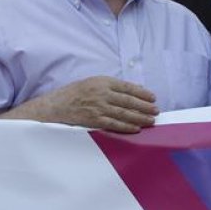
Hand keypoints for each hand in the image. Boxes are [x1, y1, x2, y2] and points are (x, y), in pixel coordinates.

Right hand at [1, 76, 158, 132]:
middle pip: (129, 101)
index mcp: (102, 81)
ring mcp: (98, 107)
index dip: (142, 93)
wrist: (54, 107)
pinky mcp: (94, 120)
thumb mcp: (91, 84)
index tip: (153, 97)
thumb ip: (109, 87)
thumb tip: (130, 93)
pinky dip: (127, 126)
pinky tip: (136, 128)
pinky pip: (114, 124)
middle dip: (145, 106)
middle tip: (156, 111)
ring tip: (151, 120)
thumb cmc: (73, 95)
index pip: (128, 87)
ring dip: (140, 117)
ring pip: (124, 113)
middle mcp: (102, 93)